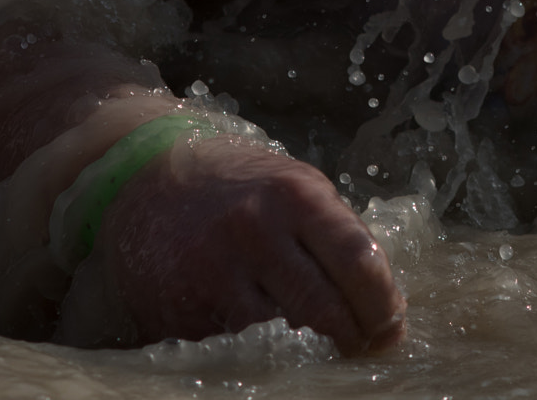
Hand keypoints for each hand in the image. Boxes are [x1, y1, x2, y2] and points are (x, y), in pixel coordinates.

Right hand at [95, 134, 405, 353]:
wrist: (147, 180)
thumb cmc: (241, 188)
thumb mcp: (297, 190)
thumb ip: (339, 240)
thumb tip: (386, 309)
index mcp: (296, 197)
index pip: (359, 262)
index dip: (383, 306)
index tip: (390, 327)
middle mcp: (254, 232)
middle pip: (324, 311)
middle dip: (351, 340)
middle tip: (358, 348)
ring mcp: (213, 274)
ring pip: (280, 339)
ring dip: (306, 353)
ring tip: (318, 350)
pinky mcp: (180, 312)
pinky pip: (234, 349)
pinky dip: (258, 355)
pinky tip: (267, 347)